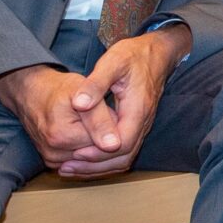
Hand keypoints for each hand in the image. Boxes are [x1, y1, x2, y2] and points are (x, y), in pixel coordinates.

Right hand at [0, 63, 125, 170]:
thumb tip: (113, 146)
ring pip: (90, 157)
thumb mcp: (85, 96)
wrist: (32, 92)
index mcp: (62, 137)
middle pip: (98, 152)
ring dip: (95, 142)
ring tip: (87, 121)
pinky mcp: (52, 162)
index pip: (106, 142)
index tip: (106, 109)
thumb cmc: (59, 89)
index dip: (112, 124)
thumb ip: (101, 120)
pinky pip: (80, 160)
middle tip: (98, 114)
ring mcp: (52, 160)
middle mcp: (54, 153)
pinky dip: (85, 148)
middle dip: (104, 135)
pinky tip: (81, 132)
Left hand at [57, 28, 191, 176]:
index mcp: (138, 109)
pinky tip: (85, 160)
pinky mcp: (136, 126)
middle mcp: (143, 122)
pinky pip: (124, 152)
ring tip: (71, 168)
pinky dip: (105, 161)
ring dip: (98, 167)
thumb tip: (79, 104)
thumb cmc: (134, 56)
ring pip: (124, 158)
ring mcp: (141, 126)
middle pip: (124, 156)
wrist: (156, 53)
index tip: (75, 154)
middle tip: (67, 167)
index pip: (123, 142)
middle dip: (95, 166)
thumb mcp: (112, 63)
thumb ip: (95, 84)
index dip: (99, 152)